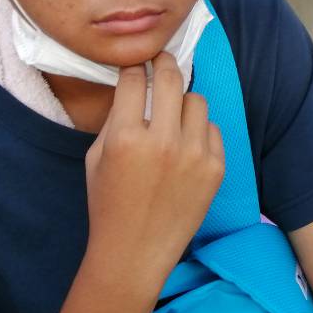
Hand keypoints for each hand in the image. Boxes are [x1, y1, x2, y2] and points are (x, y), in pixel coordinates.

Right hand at [83, 54, 224, 275]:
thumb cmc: (108, 204)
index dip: (134, 67)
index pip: (135, 80)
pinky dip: (198, 131)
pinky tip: (184, 146)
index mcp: (126, 138)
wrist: (134, 252)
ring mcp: (194, 154)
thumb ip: (117, 118)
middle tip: (161, 60)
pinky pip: (211, 129)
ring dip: (183, 102)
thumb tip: (135, 82)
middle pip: (171, 78)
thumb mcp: (96, 157)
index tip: (137, 63)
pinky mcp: (215, 167)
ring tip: (172, 116)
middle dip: (164, 63)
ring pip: (197, 101)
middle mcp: (163, 142)